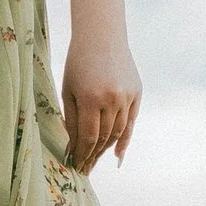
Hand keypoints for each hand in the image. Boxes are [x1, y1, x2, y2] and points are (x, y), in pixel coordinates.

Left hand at [62, 36, 140, 170]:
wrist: (102, 36)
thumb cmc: (78, 63)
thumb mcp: (68, 90)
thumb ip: (71, 120)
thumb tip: (74, 148)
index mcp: (91, 98)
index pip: (88, 137)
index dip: (82, 154)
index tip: (76, 166)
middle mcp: (112, 99)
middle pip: (103, 137)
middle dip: (93, 156)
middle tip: (85, 170)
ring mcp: (127, 96)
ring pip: (118, 132)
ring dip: (106, 149)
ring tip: (95, 160)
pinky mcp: (137, 93)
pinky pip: (131, 122)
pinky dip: (124, 139)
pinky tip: (117, 155)